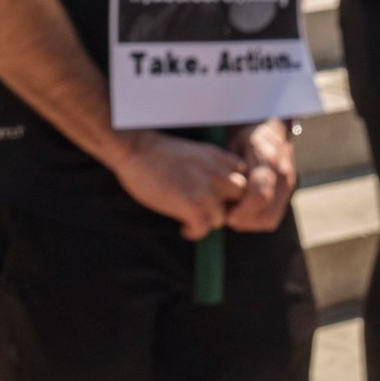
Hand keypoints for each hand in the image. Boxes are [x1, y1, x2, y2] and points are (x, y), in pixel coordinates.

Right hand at [111, 130, 246, 239]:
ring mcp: (206, 190)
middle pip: (240, 199)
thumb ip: (210, 168)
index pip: (244, 178)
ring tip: (192, 220)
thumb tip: (215, 192)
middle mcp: (218, 173)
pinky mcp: (192, 205)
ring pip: (222, 218)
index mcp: (219, 157)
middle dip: (226, 207)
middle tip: (208, 212)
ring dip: (208, 221)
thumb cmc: (158, 151)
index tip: (218, 197)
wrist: (135, 148)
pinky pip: (204, 229)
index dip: (232, 191)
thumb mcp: (195, 153)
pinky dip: (194, 232)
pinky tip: (183, 227)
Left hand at [226, 119, 297, 231]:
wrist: (271, 129)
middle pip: (267, 212)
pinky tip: (242, 212)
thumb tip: (217, 188)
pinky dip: (256, 221)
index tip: (226, 216)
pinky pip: (272, 218)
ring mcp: (287, 185)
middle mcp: (282, 173)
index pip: (260, 193)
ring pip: (270, 218)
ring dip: (249, 223)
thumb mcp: (234, 142)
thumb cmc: (245, 137)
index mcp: (267, 158)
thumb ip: (229, 165)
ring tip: (232, 215)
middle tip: (225, 218)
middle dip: (244, 221)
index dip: (243, 210)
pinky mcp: (287, 194)